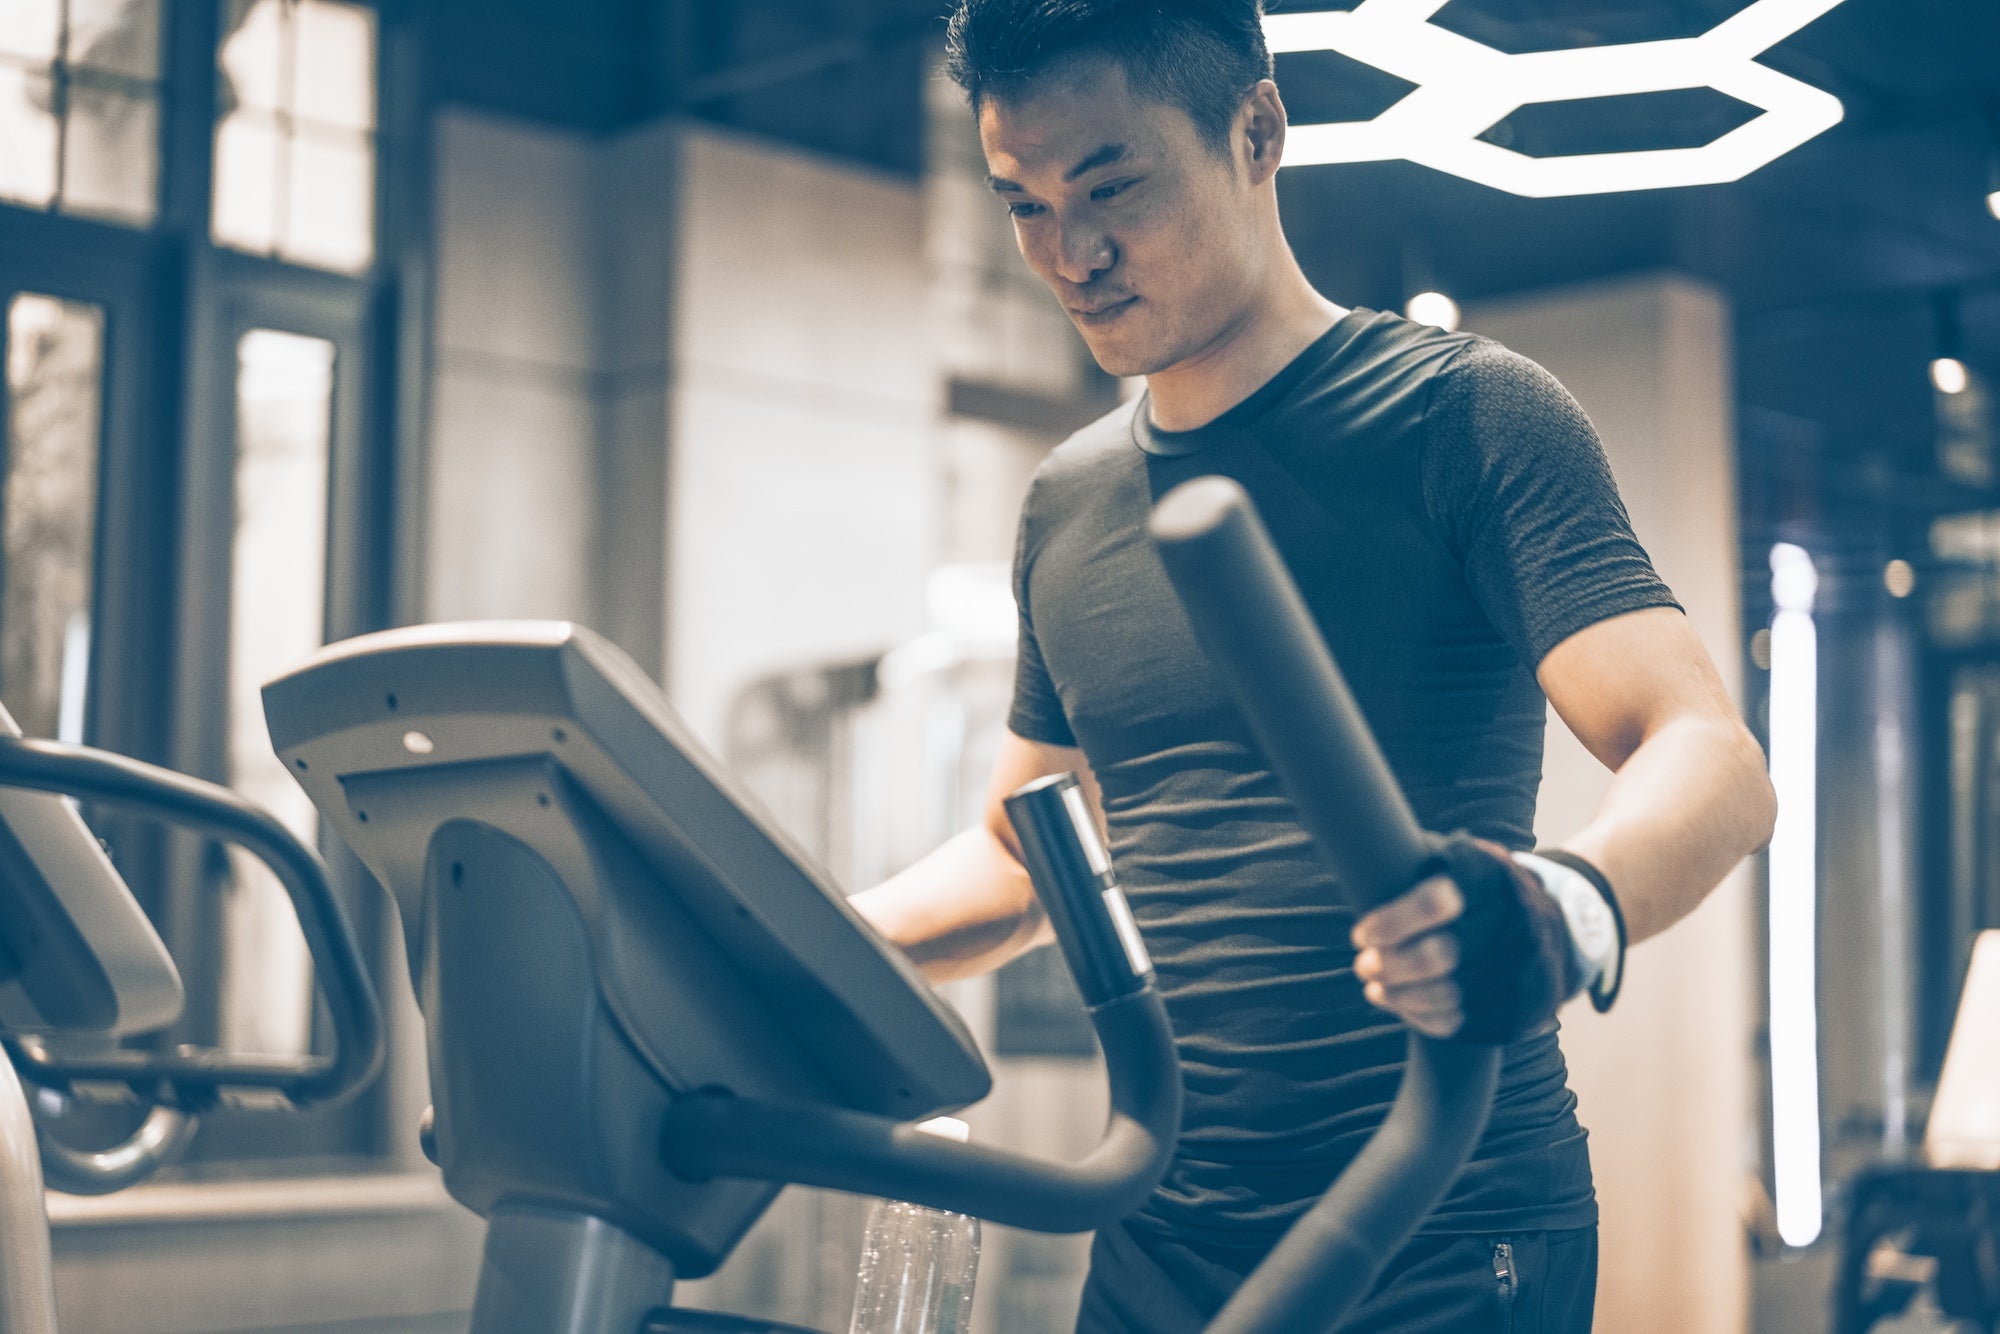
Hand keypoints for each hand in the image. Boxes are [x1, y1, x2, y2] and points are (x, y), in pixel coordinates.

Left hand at [1351, 835, 1585, 1043]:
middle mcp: (1513, 921)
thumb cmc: (1483, 891)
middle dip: (1389, 965)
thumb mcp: (1462, 860)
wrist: (1555, 927)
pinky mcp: (1523, 1006)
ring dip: (1401, 997)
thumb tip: (1359, 870)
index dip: (1391, 923)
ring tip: (1377, 989)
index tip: (1362, 935)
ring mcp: (1523, 967)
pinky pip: (1465, 1022)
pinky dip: (1425, 1019)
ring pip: (1447, 995)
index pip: (1433, 902)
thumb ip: (1419, 863)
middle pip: (1436, 956)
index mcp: (1490, 877)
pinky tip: (1405, 1008)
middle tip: (1363, 966)